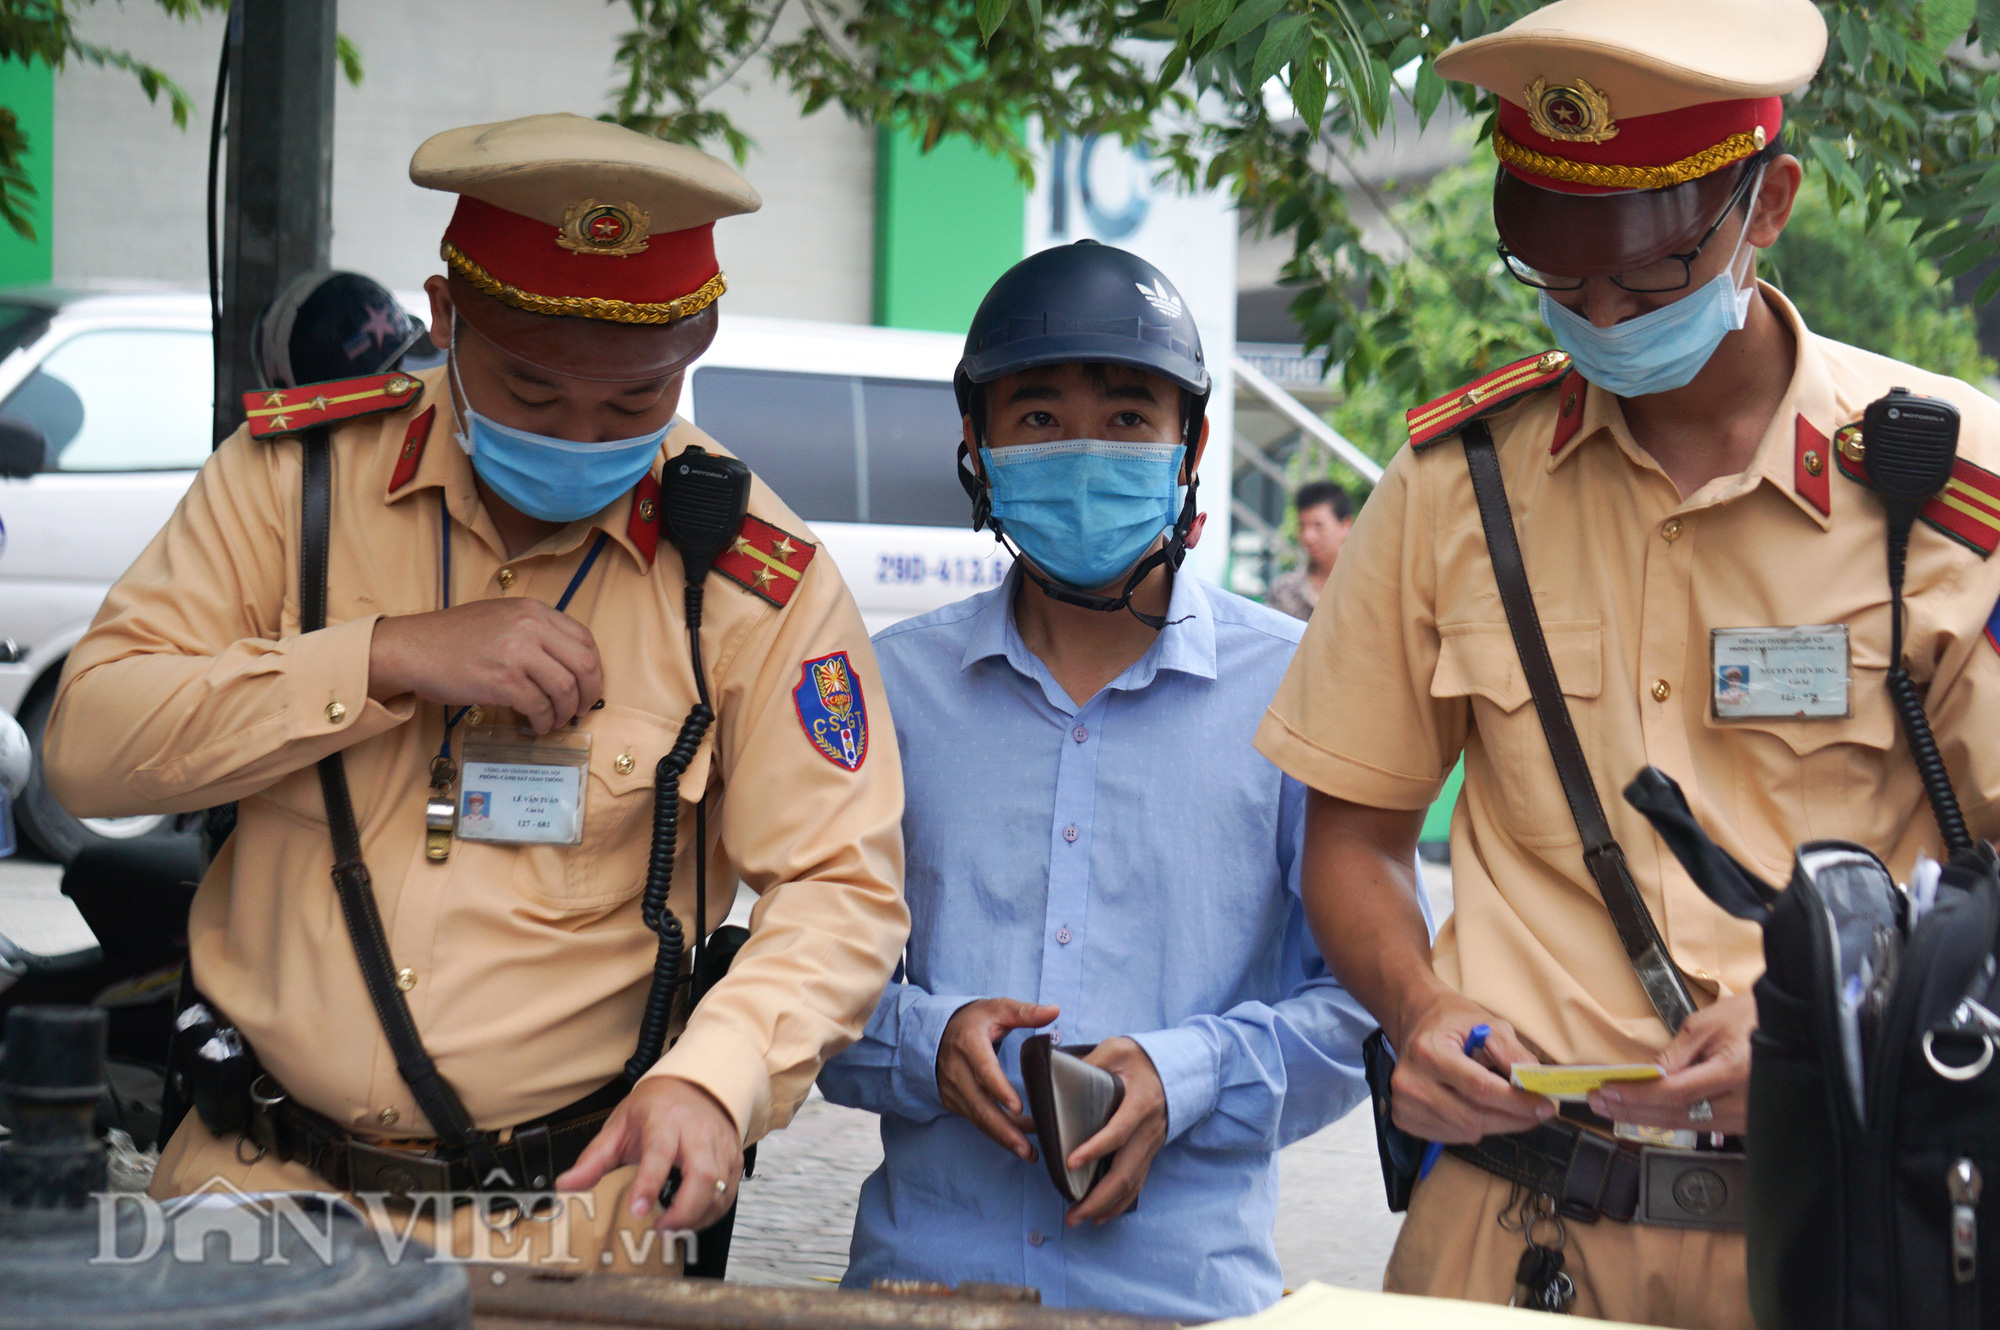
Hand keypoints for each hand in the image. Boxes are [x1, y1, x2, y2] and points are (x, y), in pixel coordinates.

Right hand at [368, 598, 603, 733]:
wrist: (412, 648)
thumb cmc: (453, 638)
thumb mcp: (502, 619)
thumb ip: (535, 633)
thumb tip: (567, 666)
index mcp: (534, 610)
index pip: (585, 640)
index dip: (594, 669)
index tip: (588, 686)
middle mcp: (530, 627)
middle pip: (583, 665)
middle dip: (589, 693)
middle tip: (580, 710)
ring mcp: (517, 653)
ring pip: (565, 689)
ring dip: (565, 712)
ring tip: (555, 721)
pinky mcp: (502, 680)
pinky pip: (539, 706)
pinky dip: (544, 721)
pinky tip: (537, 725)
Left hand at [557, 1075, 741, 1232]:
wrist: (694, 1086)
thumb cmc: (656, 1107)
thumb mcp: (619, 1126)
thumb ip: (593, 1159)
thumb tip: (566, 1185)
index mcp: (665, 1120)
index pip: (659, 1152)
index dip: (649, 1183)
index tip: (638, 1211)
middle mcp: (698, 1132)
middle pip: (702, 1175)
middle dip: (684, 1211)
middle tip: (660, 1228)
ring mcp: (721, 1145)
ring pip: (720, 1188)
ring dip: (698, 1217)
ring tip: (672, 1228)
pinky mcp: (734, 1158)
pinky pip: (728, 1193)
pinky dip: (712, 1213)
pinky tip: (692, 1219)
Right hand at [936, 997, 1057, 1158]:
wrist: (936, 1032)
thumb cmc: (973, 1020)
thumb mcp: (997, 1009)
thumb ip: (1025, 1012)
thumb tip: (1054, 1010)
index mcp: (969, 1043)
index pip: (984, 1070)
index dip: (1000, 1089)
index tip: (1018, 1107)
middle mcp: (957, 1069)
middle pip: (981, 1105)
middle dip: (1004, 1129)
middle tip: (1028, 1148)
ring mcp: (953, 1089)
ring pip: (979, 1118)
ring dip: (1003, 1137)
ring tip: (1028, 1153)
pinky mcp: (954, 1101)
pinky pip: (976, 1120)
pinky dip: (995, 1133)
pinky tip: (1016, 1143)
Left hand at [1065, 1037, 1166, 1225]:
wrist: (1178, 1067)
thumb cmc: (1142, 1058)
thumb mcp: (1117, 1050)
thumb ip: (1090, 1063)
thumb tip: (1053, 1078)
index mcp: (1140, 1103)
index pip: (1118, 1132)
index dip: (1095, 1149)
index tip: (1070, 1163)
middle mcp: (1148, 1130)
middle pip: (1125, 1172)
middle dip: (1098, 1197)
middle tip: (1072, 1213)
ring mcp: (1151, 1144)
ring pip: (1131, 1184)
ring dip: (1105, 1206)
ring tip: (1078, 1219)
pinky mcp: (1149, 1152)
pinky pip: (1136, 1183)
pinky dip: (1119, 1203)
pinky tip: (1100, 1215)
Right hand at [1389, 991, 1553, 1143]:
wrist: (1416, 1023)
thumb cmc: (1452, 1023)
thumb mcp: (1488, 1024)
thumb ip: (1514, 1054)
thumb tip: (1535, 1086)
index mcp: (1428, 1052)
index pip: (1479, 1088)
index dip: (1516, 1102)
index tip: (1544, 1107)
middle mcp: (1410, 1081)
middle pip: (1473, 1117)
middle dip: (1512, 1118)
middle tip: (1537, 1112)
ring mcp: (1404, 1104)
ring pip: (1466, 1132)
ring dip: (1494, 1123)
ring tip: (1502, 1103)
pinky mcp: (1404, 1119)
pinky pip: (1452, 1137)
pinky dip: (1473, 1128)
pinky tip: (1475, 1107)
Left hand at [1589, 991, 1755, 1134]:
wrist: (1789, 1026)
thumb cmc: (1751, 1017)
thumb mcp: (1706, 1025)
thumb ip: (1675, 1055)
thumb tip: (1646, 1077)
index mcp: (1733, 1071)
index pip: (1675, 1093)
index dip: (1638, 1095)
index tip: (1608, 1090)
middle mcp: (1743, 1101)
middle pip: (1676, 1114)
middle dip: (1631, 1108)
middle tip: (1599, 1101)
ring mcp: (1746, 1117)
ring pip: (1685, 1124)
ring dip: (1645, 1116)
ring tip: (1612, 1106)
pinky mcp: (1744, 1122)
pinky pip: (1701, 1125)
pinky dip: (1669, 1118)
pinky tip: (1644, 1112)